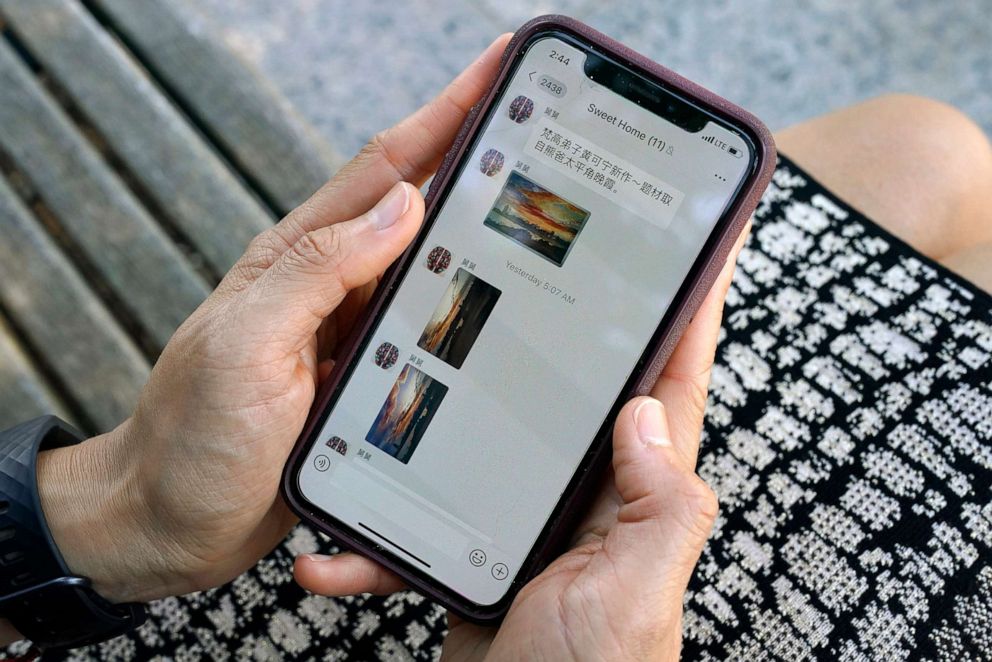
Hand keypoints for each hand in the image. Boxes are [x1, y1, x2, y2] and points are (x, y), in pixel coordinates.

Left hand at [34, 34, 512, 604]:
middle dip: (478, 156)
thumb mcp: (246, 347)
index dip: (445, 114)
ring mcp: (351, 334)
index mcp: (298, 262)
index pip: (385, 170)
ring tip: (540, 198)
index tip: (499, 68)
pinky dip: (468, 304)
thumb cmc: (193, 440)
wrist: (171, 522)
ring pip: (432, 267)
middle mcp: (332, 289)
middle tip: (539, 122)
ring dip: (482, 229)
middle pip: (419, 207)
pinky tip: (501, 301)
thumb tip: (401, 206)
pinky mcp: (367, 382)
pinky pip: (429, 329)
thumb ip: (316, 272)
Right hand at [296, 226, 749, 660]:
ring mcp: (532, 515)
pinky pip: (427, 517)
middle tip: (521, 252)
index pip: (674, 374)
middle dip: (557, 319)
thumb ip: (656, 503)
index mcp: (640, 490)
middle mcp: (592, 491)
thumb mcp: (634, 593)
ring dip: (444, 409)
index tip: (695, 233)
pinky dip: (381, 532)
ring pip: (491, 434)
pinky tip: (335, 545)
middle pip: (577, 381)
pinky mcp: (478, 548)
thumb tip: (644, 409)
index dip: (690, 301)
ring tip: (401, 364)